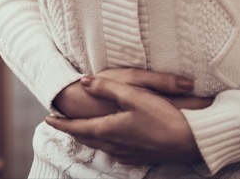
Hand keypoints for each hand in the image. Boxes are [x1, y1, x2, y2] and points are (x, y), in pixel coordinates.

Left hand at [46, 75, 202, 165]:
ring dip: (86, 136)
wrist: (191, 141)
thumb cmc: (163, 115)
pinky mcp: (139, 157)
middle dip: (71, 130)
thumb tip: (85, 81)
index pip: (76, 127)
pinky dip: (103, 143)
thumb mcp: (132, 94)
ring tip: (79, 129)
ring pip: (99, 146)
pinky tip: (108, 140)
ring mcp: (127, 154)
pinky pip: (113, 151)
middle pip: (85, 138)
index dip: (61, 123)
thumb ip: (106, 87)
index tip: (48, 118)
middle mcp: (114, 146)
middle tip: (59, 123)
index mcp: (108, 130)